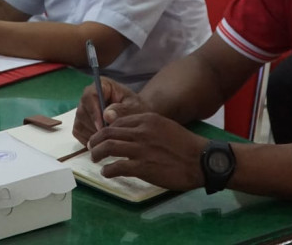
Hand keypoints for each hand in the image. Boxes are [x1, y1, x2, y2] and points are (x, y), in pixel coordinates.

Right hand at [72, 78, 146, 145]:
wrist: (136, 118)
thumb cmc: (137, 109)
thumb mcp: (135, 108)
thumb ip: (122, 110)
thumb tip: (107, 116)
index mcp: (102, 85)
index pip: (89, 95)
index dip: (93, 111)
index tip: (102, 126)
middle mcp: (89, 96)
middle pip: (82, 111)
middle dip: (93, 126)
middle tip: (107, 138)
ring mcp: (84, 109)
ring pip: (79, 123)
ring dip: (92, 134)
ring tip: (108, 140)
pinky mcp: (81, 122)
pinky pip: (79, 132)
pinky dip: (88, 139)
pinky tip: (103, 142)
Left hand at [87, 113, 208, 191]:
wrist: (201, 160)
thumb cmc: (185, 144)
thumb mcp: (165, 126)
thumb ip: (147, 126)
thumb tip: (131, 132)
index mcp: (147, 119)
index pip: (117, 121)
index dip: (105, 129)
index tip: (101, 136)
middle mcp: (141, 131)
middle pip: (108, 132)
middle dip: (96, 140)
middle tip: (91, 147)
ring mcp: (140, 149)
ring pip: (108, 147)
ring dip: (97, 153)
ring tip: (95, 159)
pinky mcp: (142, 167)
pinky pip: (117, 167)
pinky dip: (108, 170)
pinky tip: (106, 172)